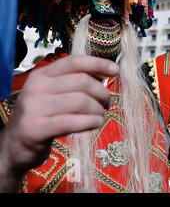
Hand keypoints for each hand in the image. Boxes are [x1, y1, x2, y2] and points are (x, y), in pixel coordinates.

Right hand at [0, 55, 118, 191]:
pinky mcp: (37, 128)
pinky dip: (92, 122)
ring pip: (82, 101)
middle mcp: (36, 88)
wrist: (16, 145)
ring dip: (99, 109)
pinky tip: (96, 123)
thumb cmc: (43, 116)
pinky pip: (74, 121)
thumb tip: (105, 73)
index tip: (116, 71)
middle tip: (107, 102)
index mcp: (42, 75)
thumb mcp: (54, 93)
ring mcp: (34, 108)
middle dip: (102, 92)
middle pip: (83, 82)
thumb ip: (75, 82)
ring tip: (100, 115)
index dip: (98, 64)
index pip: (74, 62)